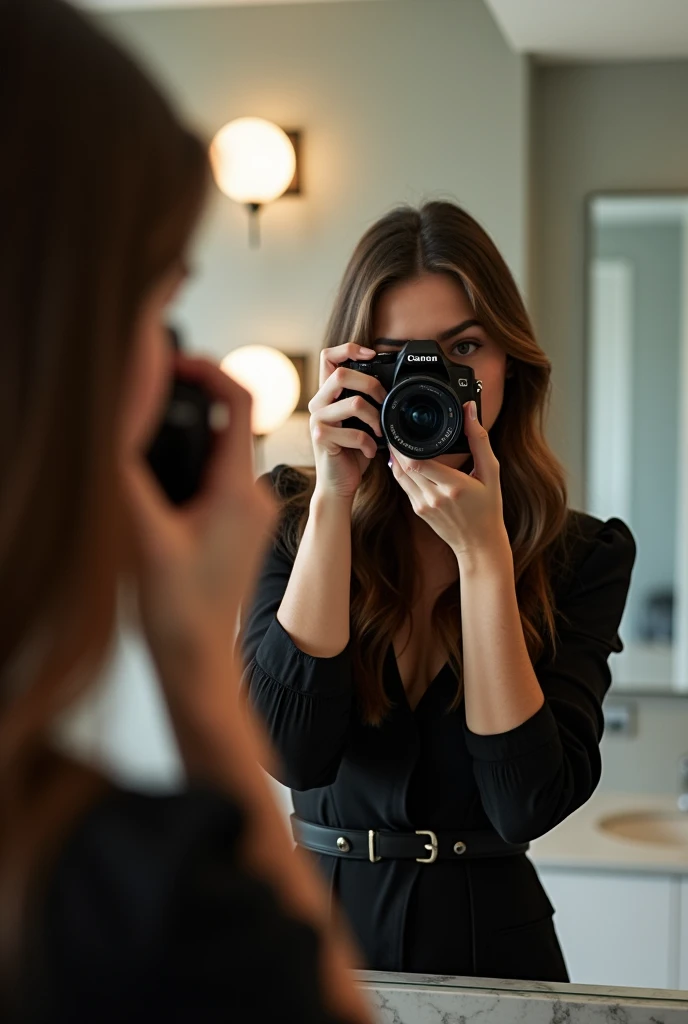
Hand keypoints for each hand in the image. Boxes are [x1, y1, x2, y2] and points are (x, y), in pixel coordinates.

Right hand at [121, 355, 275, 685]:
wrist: (199, 661)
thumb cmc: (178, 610)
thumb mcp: (142, 535)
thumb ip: (129, 476)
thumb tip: (114, 429)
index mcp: (237, 490)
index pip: (239, 403)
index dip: (209, 370)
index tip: (176, 362)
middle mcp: (253, 495)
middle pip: (228, 424)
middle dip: (189, 405)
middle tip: (146, 402)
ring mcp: (249, 513)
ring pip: (220, 453)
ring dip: (188, 440)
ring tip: (146, 445)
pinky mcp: (240, 528)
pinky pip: (219, 480)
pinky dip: (192, 470)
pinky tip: (160, 487)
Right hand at [308, 343, 385, 499]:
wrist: (339, 484)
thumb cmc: (352, 452)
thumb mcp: (361, 421)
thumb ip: (365, 401)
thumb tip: (389, 385)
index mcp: (327, 395)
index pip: (328, 356)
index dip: (349, 349)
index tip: (371, 354)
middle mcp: (318, 403)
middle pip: (342, 373)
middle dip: (371, 384)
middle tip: (385, 401)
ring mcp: (317, 420)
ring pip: (354, 402)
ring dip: (376, 418)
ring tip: (380, 432)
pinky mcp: (321, 438)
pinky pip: (354, 432)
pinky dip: (369, 443)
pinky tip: (370, 450)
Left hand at [390, 401, 510, 566]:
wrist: (479, 543)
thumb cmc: (488, 507)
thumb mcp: (491, 473)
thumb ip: (479, 440)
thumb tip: (470, 409)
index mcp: (454, 487)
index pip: (419, 463)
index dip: (406, 445)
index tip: (403, 427)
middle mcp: (435, 498)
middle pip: (405, 467)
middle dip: (398, 447)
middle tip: (395, 428)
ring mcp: (424, 506)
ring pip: (400, 476)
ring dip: (396, 458)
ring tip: (396, 440)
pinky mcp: (418, 510)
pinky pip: (404, 486)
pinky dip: (400, 471)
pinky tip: (402, 459)